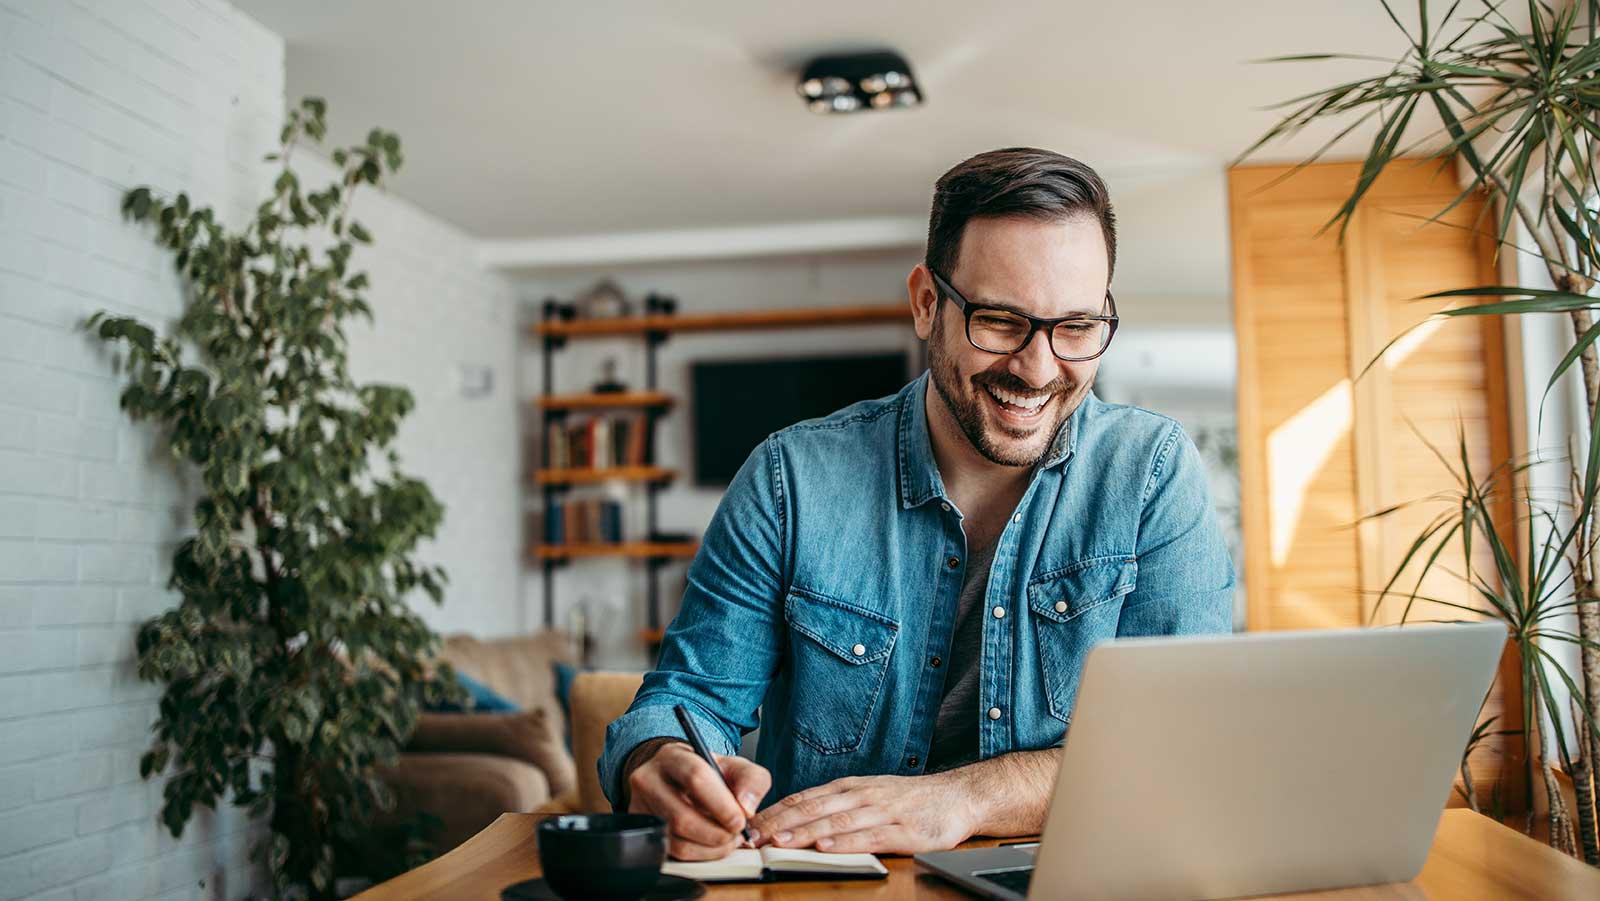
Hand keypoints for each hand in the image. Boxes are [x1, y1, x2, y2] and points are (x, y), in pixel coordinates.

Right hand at [626, 741, 771, 860]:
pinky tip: (712, 844)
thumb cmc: (708, 772)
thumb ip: (752, 780)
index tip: (740, 820)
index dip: (721, 804)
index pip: (695, 777)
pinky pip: (672, 853)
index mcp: (672, 757)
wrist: (678, 779)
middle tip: (736, 833)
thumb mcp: (735, 766)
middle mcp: (648, 780)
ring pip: (676, 840)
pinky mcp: (643, 831)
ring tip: (727, 838)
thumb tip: (746, 808)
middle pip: (681, 817)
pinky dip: (699, 854)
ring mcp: (641, 807)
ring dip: (710, 848)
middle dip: (717, 833)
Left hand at [748, 772, 978, 854]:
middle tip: (753, 837)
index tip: (749, 825)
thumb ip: (836, 806)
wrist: (957, 796)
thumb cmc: (909, 800)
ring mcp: (882, 811)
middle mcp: (862, 796)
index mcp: (850, 787)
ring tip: (780, 841)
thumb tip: (795, 819)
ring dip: (805, 832)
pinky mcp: (903, 830)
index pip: (804, 798)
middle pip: (814, 809)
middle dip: (780, 823)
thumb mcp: (868, 795)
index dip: (775, 812)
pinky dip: (845, 842)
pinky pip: (869, 836)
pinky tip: (827, 847)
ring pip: (836, 822)